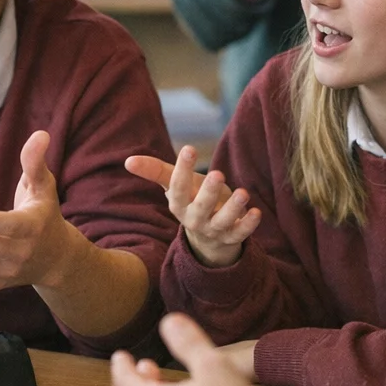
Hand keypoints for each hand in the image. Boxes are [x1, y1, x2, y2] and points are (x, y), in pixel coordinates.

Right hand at [125, 146, 260, 266]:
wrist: (208, 234)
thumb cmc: (191, 199)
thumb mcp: (174, 185)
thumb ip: (155, 171)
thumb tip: (128, 160)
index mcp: (179, 205)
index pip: (177, 188)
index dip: (182, 170)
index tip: (189, 148)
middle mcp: (195, 219)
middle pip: (200, 208)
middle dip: (208, 193)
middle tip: (217, 173)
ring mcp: (214, 229)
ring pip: (223, 222)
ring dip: (233, 209)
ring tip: (243, 193)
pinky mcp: (232, 236)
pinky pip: (240, 233)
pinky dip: (249, 224)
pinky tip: (256, 211)